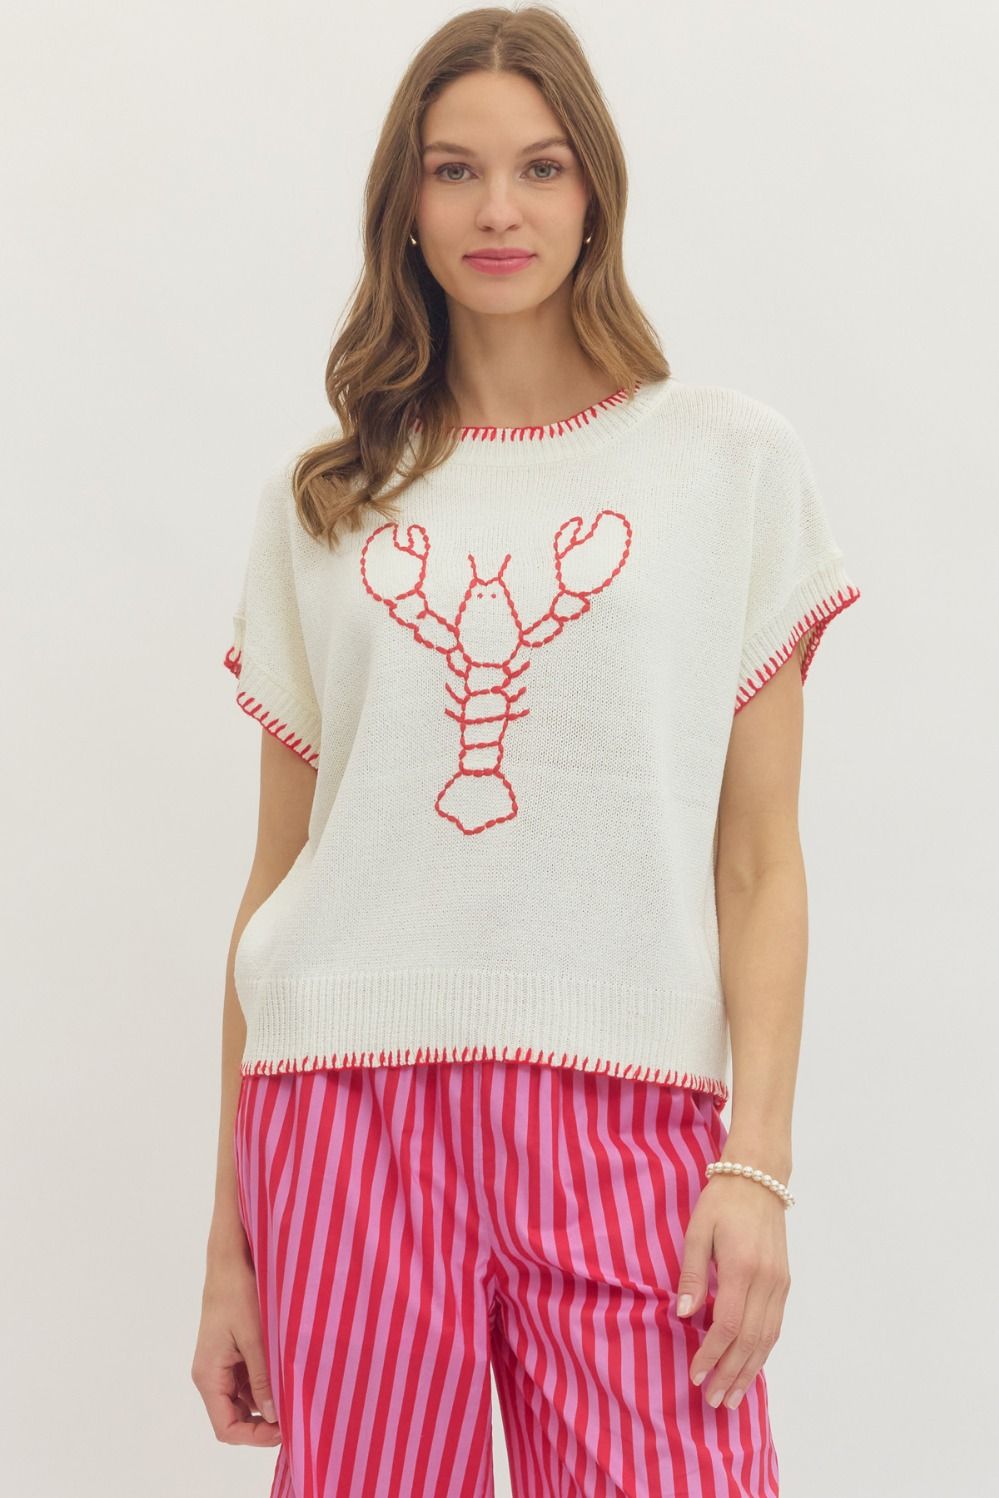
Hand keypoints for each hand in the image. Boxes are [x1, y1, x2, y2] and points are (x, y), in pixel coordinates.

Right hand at [191, 1242, 281, 1445]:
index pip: (226, 1428)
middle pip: (233, 1419)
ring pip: (243, 1402)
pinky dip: (265, 1385)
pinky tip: (286, 1376)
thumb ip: (263, 1380)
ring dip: (266, 1404)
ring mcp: (220, 1366)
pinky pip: (246, 1382)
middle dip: (263, 1424)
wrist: (230, 1260)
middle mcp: (210, 1376)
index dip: (254, 1436)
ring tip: (295, 1396)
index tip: (285, 1429)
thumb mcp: (255, 1339)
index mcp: (209, 1376)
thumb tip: (274, 1418)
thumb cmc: (239, 1294)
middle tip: (295, 1417)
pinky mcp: (230, 1355)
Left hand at [676, 1173, 790, 1409]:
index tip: (695, 1376)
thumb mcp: (698, 1231)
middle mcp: (766, 1281)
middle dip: (730, 1374)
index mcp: (742, 1268)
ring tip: (732, 1396)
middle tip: (713, 1400)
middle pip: (750, 1341)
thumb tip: (684, 1315)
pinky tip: (750, 1366)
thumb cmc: (722, 1202)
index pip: (727, 1325)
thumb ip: (692, 1274)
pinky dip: (762, 1352)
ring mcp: (780, 1283)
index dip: (711, 1355)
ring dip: (749, 1371)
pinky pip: (775, 1326)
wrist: (760, 1178)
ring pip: (767, 1339)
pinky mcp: (784, 1282)